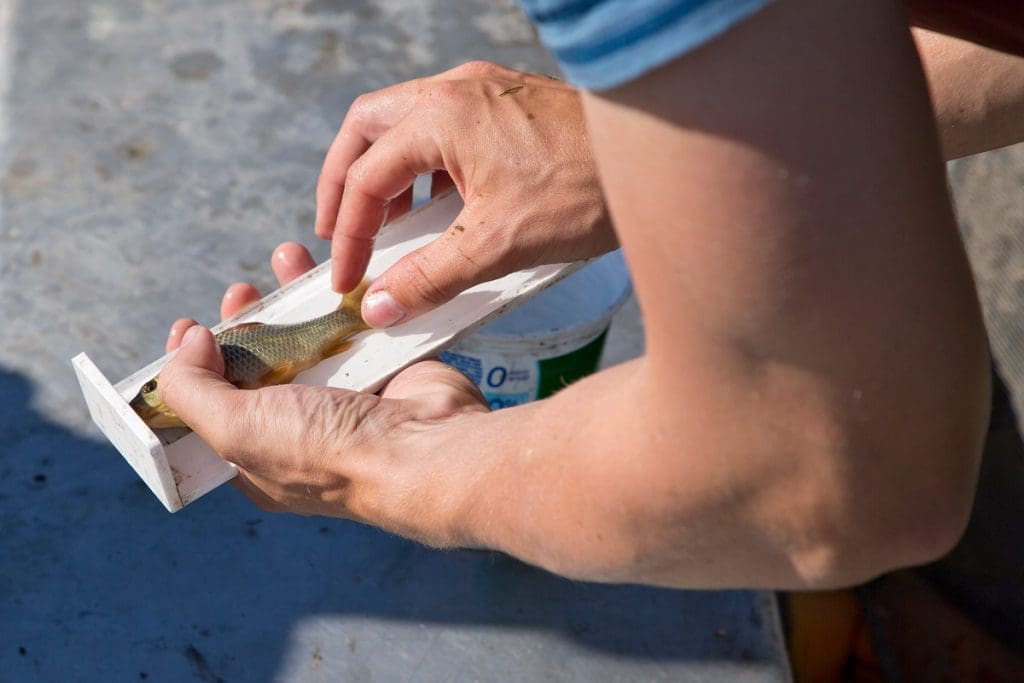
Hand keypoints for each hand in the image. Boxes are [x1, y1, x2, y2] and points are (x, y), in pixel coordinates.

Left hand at [159, 242, 488, 541]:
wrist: (425, 447)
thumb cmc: (329, 452)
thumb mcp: (235, 429)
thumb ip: (192, 389)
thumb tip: (188, 343)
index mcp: (258, 458)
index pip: (211, 410)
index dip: (193, 370)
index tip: (189, 328)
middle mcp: (299, 429)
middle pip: (259, 366)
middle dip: (244, 325)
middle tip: (238, 296)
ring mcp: (343, 397)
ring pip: (307, 338)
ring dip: (291, 299)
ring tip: (283, 261)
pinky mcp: (381, 368)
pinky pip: (351, 324)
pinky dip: (339, 296)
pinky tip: (330, 272)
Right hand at [316, 60, 615, 326]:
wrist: (664, 159)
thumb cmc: (586, 191)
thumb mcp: (498, 245)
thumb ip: (430, 278)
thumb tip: (380, 307)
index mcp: (442, 116)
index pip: (366, 177)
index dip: (348, 235)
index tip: (345, 278)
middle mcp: (456, 89)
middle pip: (368, 128)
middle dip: (344, 181)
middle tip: (339, 232)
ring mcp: (485, 90)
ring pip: (406, 123)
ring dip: (386, 172)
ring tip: (386, 226)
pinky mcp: (509, 103)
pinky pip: (445, 128)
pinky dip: (427, 166)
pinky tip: (441, 208)